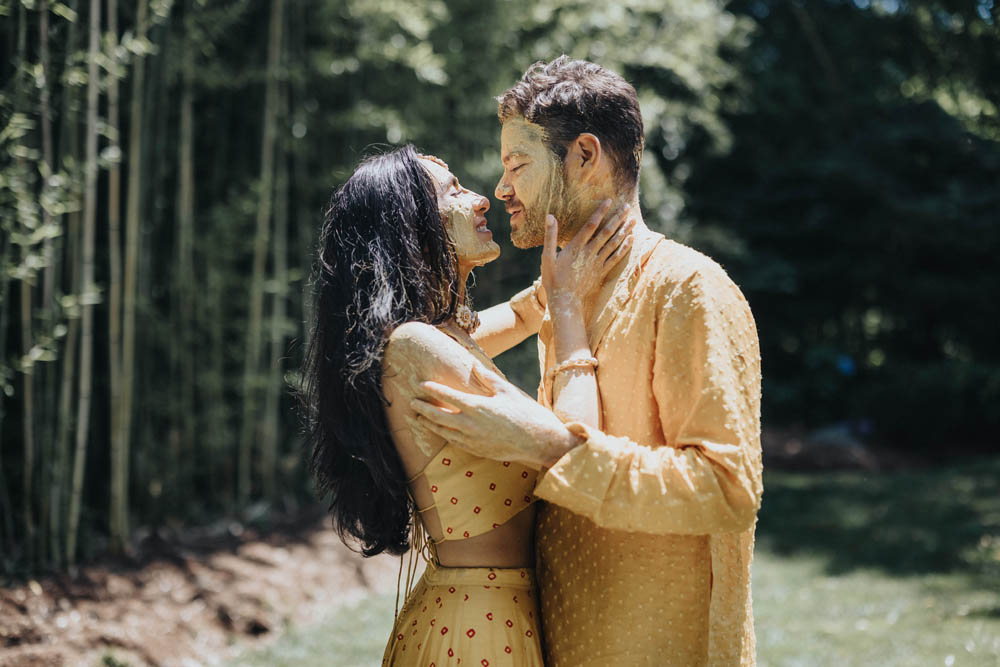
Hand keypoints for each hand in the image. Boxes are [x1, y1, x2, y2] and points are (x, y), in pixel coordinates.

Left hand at [408, 362, 580, 467]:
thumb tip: (473, 364)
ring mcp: (473, 440)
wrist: (540, 442)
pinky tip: (438, 431)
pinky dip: (443, 435)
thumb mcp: (507, 391)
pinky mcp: (478, 451)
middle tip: (412, 401)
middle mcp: (471, 425)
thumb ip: (487, 378)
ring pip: (443, 432)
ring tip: (417, 417)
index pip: (448, 396)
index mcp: (478, 407)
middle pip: (439, 416)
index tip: (421, 384)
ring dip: (428, 424)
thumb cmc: (526, 413)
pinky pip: (454, 442)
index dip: (432, 390)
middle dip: (423, 408)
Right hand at [542, 199, 634, 311]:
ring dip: (624, 231)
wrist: (565, 300)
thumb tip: (550, 216)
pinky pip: (616, 258)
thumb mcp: (547, 257)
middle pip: (606, 232)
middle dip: (617, 218)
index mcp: (576, 247)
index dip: (600, 212)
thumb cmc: (553, 279)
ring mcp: (597, 263)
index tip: (609, 201)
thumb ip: (550, 236)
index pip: (591, 225)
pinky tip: (631, 239)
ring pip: (614, 243)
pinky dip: (624, 248)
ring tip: (632, 220)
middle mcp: (589, 253)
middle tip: (626, 207)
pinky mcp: (602, 272)